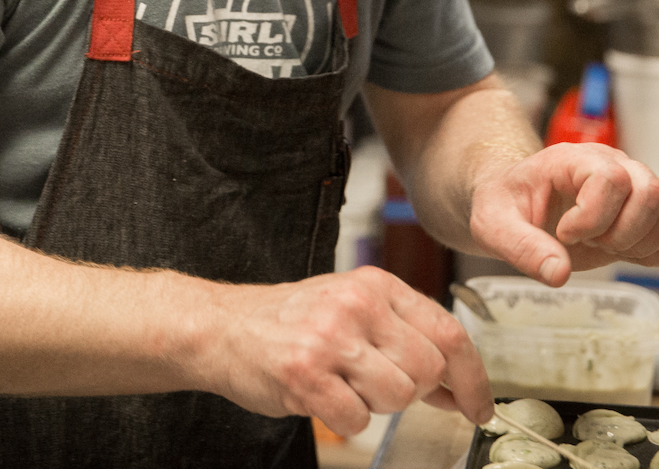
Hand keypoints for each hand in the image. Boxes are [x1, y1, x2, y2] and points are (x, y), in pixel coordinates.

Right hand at [206, 266, 491, 437]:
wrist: (221, 328)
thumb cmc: (289, 322)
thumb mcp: (351, 310)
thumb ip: (405, 337)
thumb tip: (460, 389)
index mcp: (373, 284)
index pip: (449, 332)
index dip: (474, 379)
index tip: (479, 407)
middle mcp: (354, 304)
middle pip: (428, 370)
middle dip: (408, 388)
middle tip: (370, 378)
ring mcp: (329, 337)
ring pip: (398, 396)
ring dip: (373, 402)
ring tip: (340, 381)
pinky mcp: (305, 373)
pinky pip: (358, 418)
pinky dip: (343, 417)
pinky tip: (319, 393)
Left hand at [470, 142, 658, 285]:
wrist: (514, 206)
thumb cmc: (504, 206)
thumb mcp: (493, 225)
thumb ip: (521, 247)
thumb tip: (559, 273)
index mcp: (570, 160)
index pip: (610, 179)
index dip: (593, 216)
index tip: (564, 234)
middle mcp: (608, 165)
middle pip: (649, 191)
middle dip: (621, 231)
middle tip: (588, 241)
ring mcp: (629, 185)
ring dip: (635, 243)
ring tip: (598, 244)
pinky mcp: (640, 210)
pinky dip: (646, 253)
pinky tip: (614, 251)